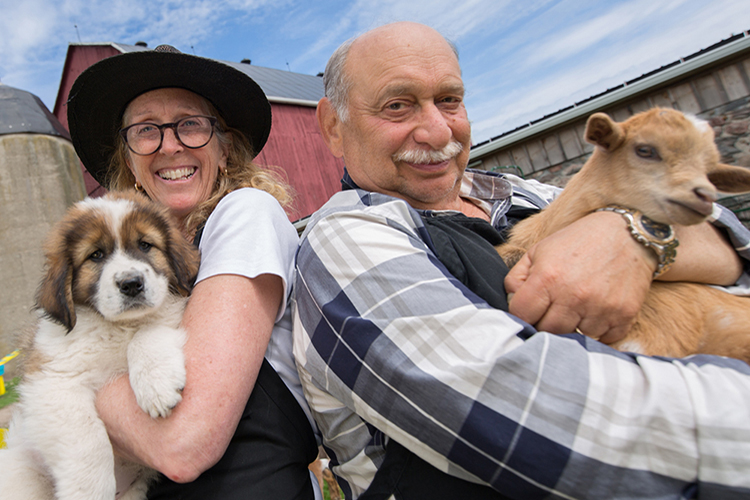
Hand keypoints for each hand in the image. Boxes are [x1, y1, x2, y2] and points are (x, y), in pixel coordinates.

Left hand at [504, 211, 654, 343]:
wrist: (627, 233)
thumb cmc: (579, 241)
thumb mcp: (539, 251)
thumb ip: (517, 278)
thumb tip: (511, 304)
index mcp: (548, 278)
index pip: (521, 315)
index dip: (522, 313)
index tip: (529, 310)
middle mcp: (573, 296)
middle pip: (546, 331)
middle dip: (544, 323)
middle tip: (552, 310)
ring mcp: (600, 308)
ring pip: (574, 338)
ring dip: (572, 327)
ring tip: (577, 307)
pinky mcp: (623, 316)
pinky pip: (602, 339)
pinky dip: (598, 330)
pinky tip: (596, 311)